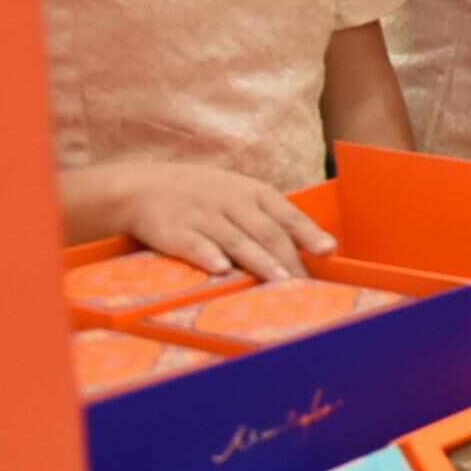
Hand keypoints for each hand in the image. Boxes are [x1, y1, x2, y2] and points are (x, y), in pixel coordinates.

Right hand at [112, 162, 333, 280]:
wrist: (143, 187)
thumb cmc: (205, 198)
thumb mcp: (241, 198)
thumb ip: (274, 221)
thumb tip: (318, 250)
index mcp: (254, 193)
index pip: (287, 214)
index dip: (308, 232)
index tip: (328, 250)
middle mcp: (232, 202)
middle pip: (266, 231)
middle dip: (287, 257)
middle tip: (304, 283)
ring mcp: (202, 215)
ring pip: (236, 239)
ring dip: (258, 261)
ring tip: (278, 281)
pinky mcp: (173, 229)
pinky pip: (192, 243)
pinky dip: (207, 255)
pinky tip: (220, 269)